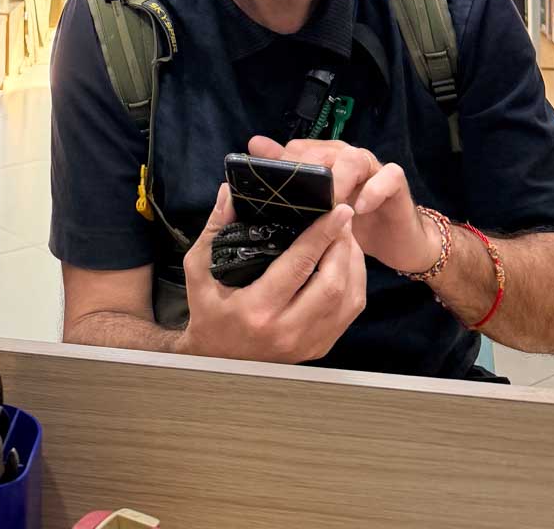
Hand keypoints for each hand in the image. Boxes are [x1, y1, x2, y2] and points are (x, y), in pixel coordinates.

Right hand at [178, 183, 365, 364]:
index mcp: (257, 309)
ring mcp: (307, 344)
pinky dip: (354, 284)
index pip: (300, 265)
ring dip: (353, 264)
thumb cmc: (207, 311)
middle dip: (344, 246)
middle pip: (333, 284)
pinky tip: (346, 264)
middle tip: (343, 218)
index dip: (322, 234)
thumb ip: (215, 228)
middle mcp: (287, 330)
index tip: (338, 210)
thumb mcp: (199, 267)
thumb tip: (230, 192)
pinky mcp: (318, 349)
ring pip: (349, 300)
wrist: (215, 361)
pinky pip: (349, 314)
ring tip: (346, 237)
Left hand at [247, 137, 442, 274]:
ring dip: (339, 180)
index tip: (271, 188)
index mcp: (323, 159)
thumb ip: (288, 178)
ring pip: (354, 158)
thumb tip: (254, 144)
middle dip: (310, 173)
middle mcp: (346, 157)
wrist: (395, 240)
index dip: (285, 166)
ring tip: (330, 203)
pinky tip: (360, 208)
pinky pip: (388, 176)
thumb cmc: (350, 221)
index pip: (298, 150)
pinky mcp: (396, 182)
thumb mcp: (316, 206)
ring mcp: (373, 167)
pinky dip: (373, 190)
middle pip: (324, 151)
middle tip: (299, 200)